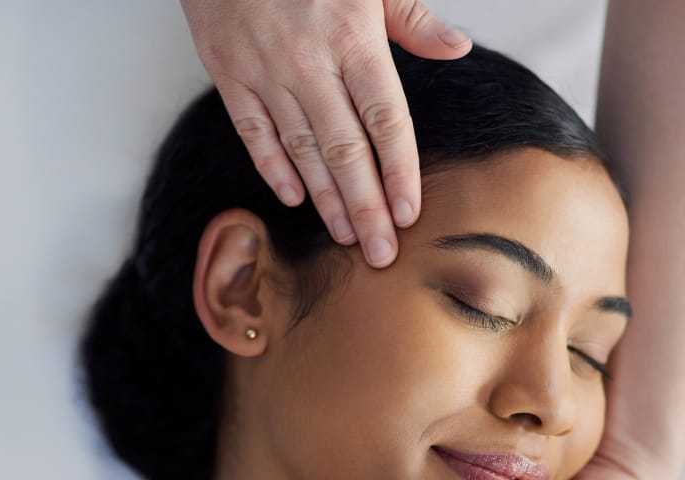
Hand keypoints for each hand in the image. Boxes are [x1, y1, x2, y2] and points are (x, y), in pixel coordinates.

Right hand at [178, 0, 471, 266]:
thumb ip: (411, 19)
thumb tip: (456, 50)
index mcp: (352, 38)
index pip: (385, 120)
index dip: (399, 171)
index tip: (410, 213)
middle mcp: (309, 62)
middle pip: (345, 149)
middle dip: (366, 206)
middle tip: (381, 252)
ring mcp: (265, 71)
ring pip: (301, 149)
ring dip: (326, 198)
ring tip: (347, 236)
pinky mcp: (228, 72)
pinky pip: (253, 132)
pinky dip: (273, 167)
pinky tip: (294, 197)